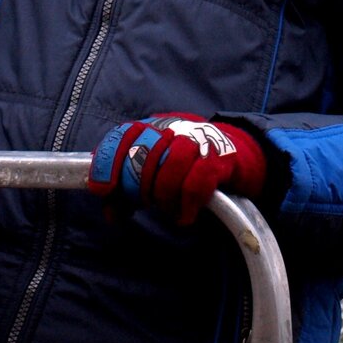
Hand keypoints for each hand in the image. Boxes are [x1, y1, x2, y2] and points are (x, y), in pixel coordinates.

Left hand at [88, 114, 265, 225]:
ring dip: (164, 196)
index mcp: (154, 126)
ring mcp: (197, 140)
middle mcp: (173, 128)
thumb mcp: (158, 172)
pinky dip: (187, 204)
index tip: (102, 189)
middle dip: (138, 187)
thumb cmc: (191, 166)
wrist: (240, 155)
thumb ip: (131, 189)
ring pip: (170, 167)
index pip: (124, 134)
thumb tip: (111, 212)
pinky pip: (196, 183)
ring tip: (168, 209)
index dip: (108, 160)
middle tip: (146, 204)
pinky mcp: (219, 158)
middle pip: (144, 154)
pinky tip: (186, 215)